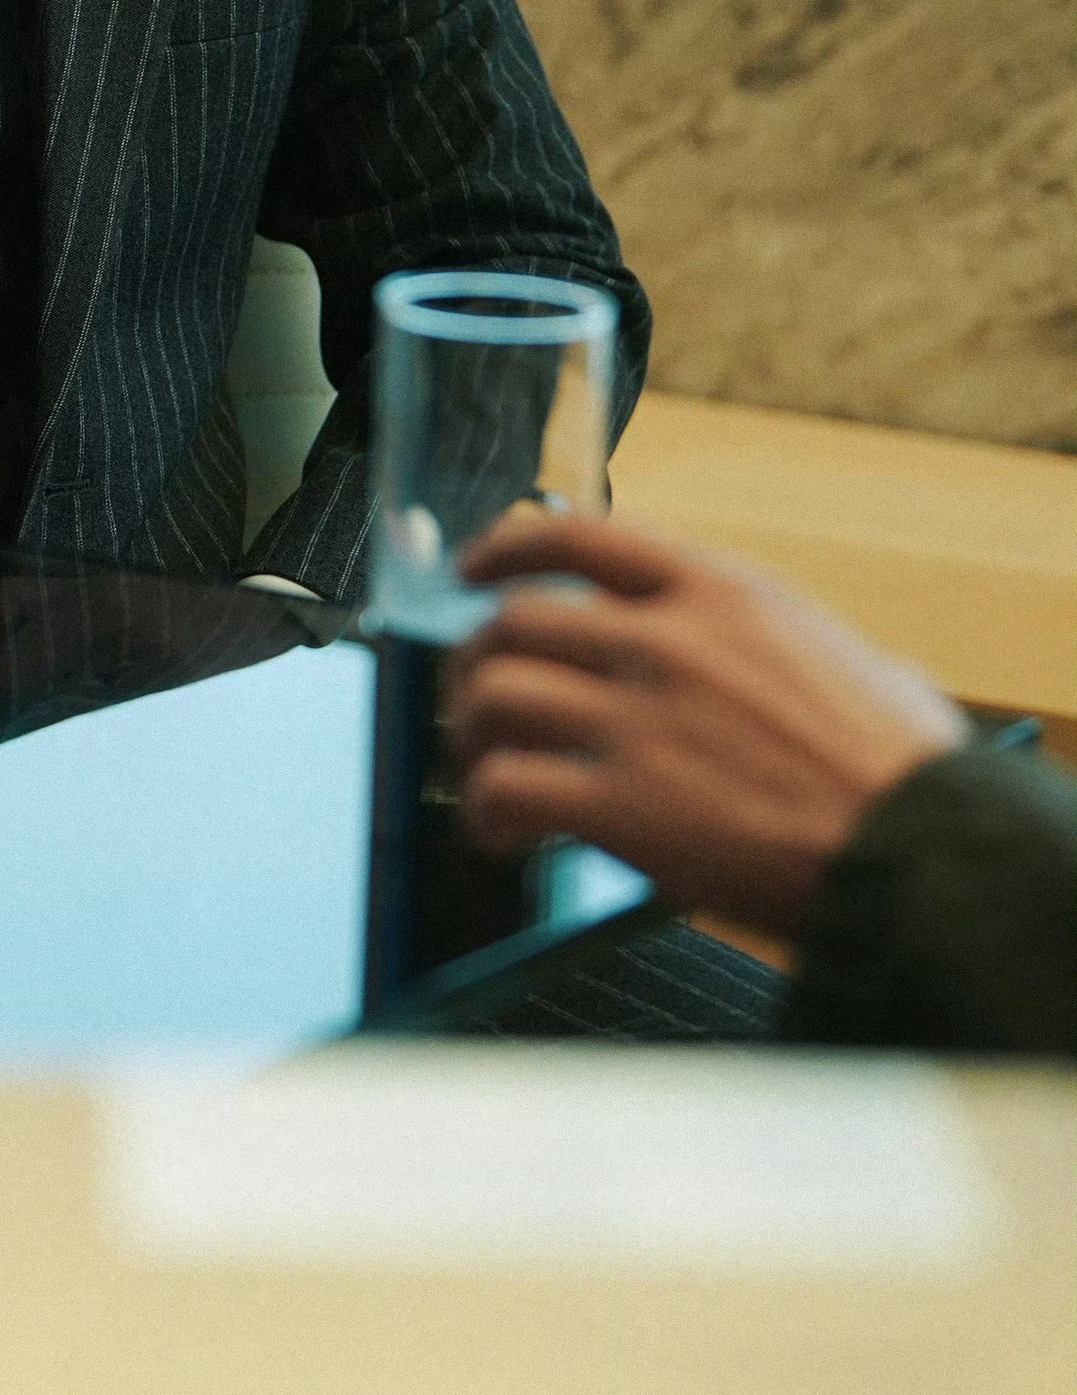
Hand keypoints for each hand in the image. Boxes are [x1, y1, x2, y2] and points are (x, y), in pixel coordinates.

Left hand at [446, 510, 967, 936]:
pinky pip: (506, 787)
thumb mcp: (863, 664)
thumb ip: (803, 653)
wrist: (922, 857)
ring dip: (471, 733)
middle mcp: (667, 640)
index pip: (579, 537)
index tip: (475, 570)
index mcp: (722, 591)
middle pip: (516, 622)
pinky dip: (485, 810)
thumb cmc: (912, 775)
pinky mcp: (624, 806)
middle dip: (478, 662)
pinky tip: (500, 835)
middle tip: (478, 699)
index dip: (507, 549)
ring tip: (484, 767)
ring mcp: (639, 720)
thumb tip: (835, 670)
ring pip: (495, 695)